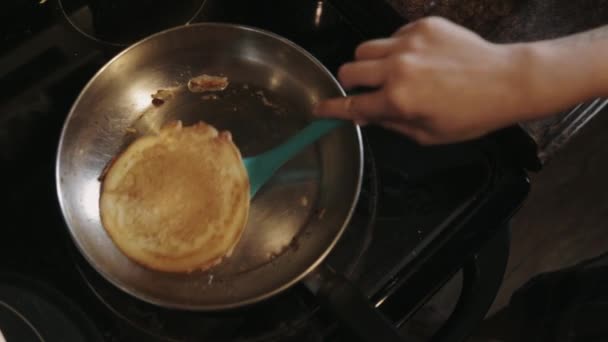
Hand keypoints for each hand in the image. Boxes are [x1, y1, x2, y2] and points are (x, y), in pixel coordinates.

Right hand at [313, 17, 560, 144]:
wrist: (507, 81)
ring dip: (370, 63)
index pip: (352, 106)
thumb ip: (392, 124)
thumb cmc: (471, 115)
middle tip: (365, 90)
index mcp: (398, 101)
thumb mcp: (428, 134)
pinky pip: (393, 36)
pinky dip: (396, 49)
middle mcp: (397, 69)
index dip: (331, 109)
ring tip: (390, 72)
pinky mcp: (422, 26)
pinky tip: (419, 59)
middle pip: (349, 70)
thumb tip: (368, 116)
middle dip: (350, 83)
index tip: (318, 108)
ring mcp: (409, 43)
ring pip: (366, 49)